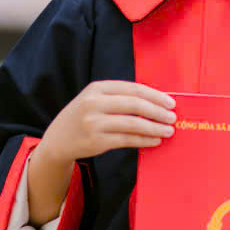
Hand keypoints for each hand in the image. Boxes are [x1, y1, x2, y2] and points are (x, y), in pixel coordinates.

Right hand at [41, 80, 176, 162]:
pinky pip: (127, 140)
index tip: (170, 102)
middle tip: (172, 117)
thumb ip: (119, 97)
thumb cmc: (83, 117)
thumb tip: (155, 102)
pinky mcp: (96, 141)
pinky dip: (144, 140)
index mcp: (96, 88)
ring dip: (155, 128)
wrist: (57, 140)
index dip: (155, 95)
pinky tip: (155, 140)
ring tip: (168, 131)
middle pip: (135, 105)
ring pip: (133, 124)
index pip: (133, 88)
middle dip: (158, 111)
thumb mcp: (94, 99)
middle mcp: (94, 103)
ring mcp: (94, 123)